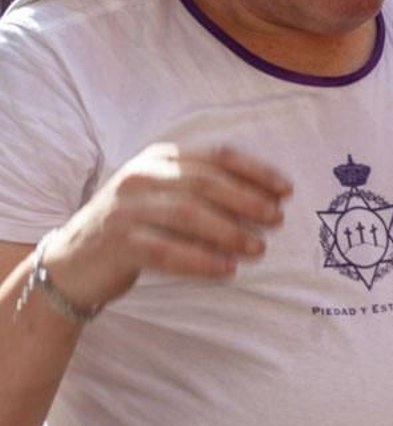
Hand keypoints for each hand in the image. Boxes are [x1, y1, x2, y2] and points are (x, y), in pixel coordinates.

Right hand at [44, 144, 290, 309]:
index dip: (255, 171)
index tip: (286, 190)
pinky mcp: (116, 241)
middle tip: (276, 220)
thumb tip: (266, 202)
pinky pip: (166, 250)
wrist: (72, 263)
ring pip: (188, 214)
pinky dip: (201, 260)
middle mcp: (141, 176)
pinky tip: (227, 269)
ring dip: (229, 232)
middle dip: (248, 201)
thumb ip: (204, 191)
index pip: (216, 156)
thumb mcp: (165, 196)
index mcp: (159, 158)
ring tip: (258, 248)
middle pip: (206, 183)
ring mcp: (126, 208)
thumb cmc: (134, 226)